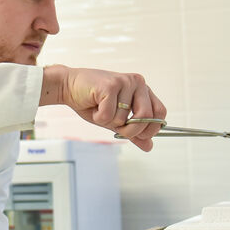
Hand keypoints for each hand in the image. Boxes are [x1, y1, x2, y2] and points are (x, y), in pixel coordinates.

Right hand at [40, 66, 166, 150]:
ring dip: (107, 121)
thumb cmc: (92, 102)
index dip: (151, 129)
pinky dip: (98, 117)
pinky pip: (108, 115)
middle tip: (115, 127)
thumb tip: (149, 146)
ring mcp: (124, 82)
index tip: (138, 135)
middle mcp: (137, 82)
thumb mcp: (115, 120)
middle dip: (130, 130)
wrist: (68, 86)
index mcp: (142, 89)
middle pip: (146, 117)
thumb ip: (133, 131)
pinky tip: (93, 106)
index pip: (160, 112)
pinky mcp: (110, 85)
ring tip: (99, 109)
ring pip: (124, 118)